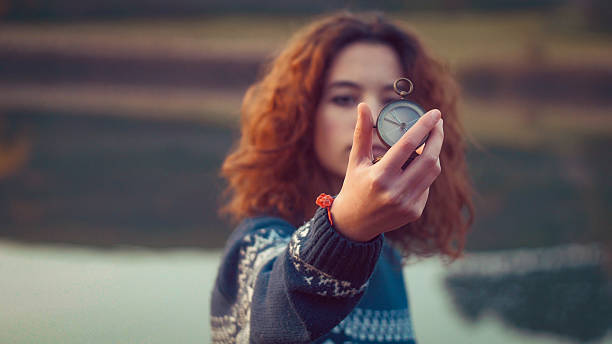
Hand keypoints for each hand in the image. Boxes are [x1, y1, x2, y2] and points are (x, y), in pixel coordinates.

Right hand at [330, 103, 443, 241]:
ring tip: (429, 142)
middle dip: (437, 137)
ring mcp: (407, 204)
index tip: (435, 113)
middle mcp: (395, 191)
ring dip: (434, 154)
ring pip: (432, 172)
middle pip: (429, 158)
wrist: (354, 224)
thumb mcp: (355, 160)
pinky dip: (424, 174)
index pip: (408, 145)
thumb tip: (363, 106)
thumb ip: (362, 133)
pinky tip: (416, 168)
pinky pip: (427, 186)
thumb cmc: (354, 187)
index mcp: (379, 176)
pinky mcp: (414, 212)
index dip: (424, 126)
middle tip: (437, 124)